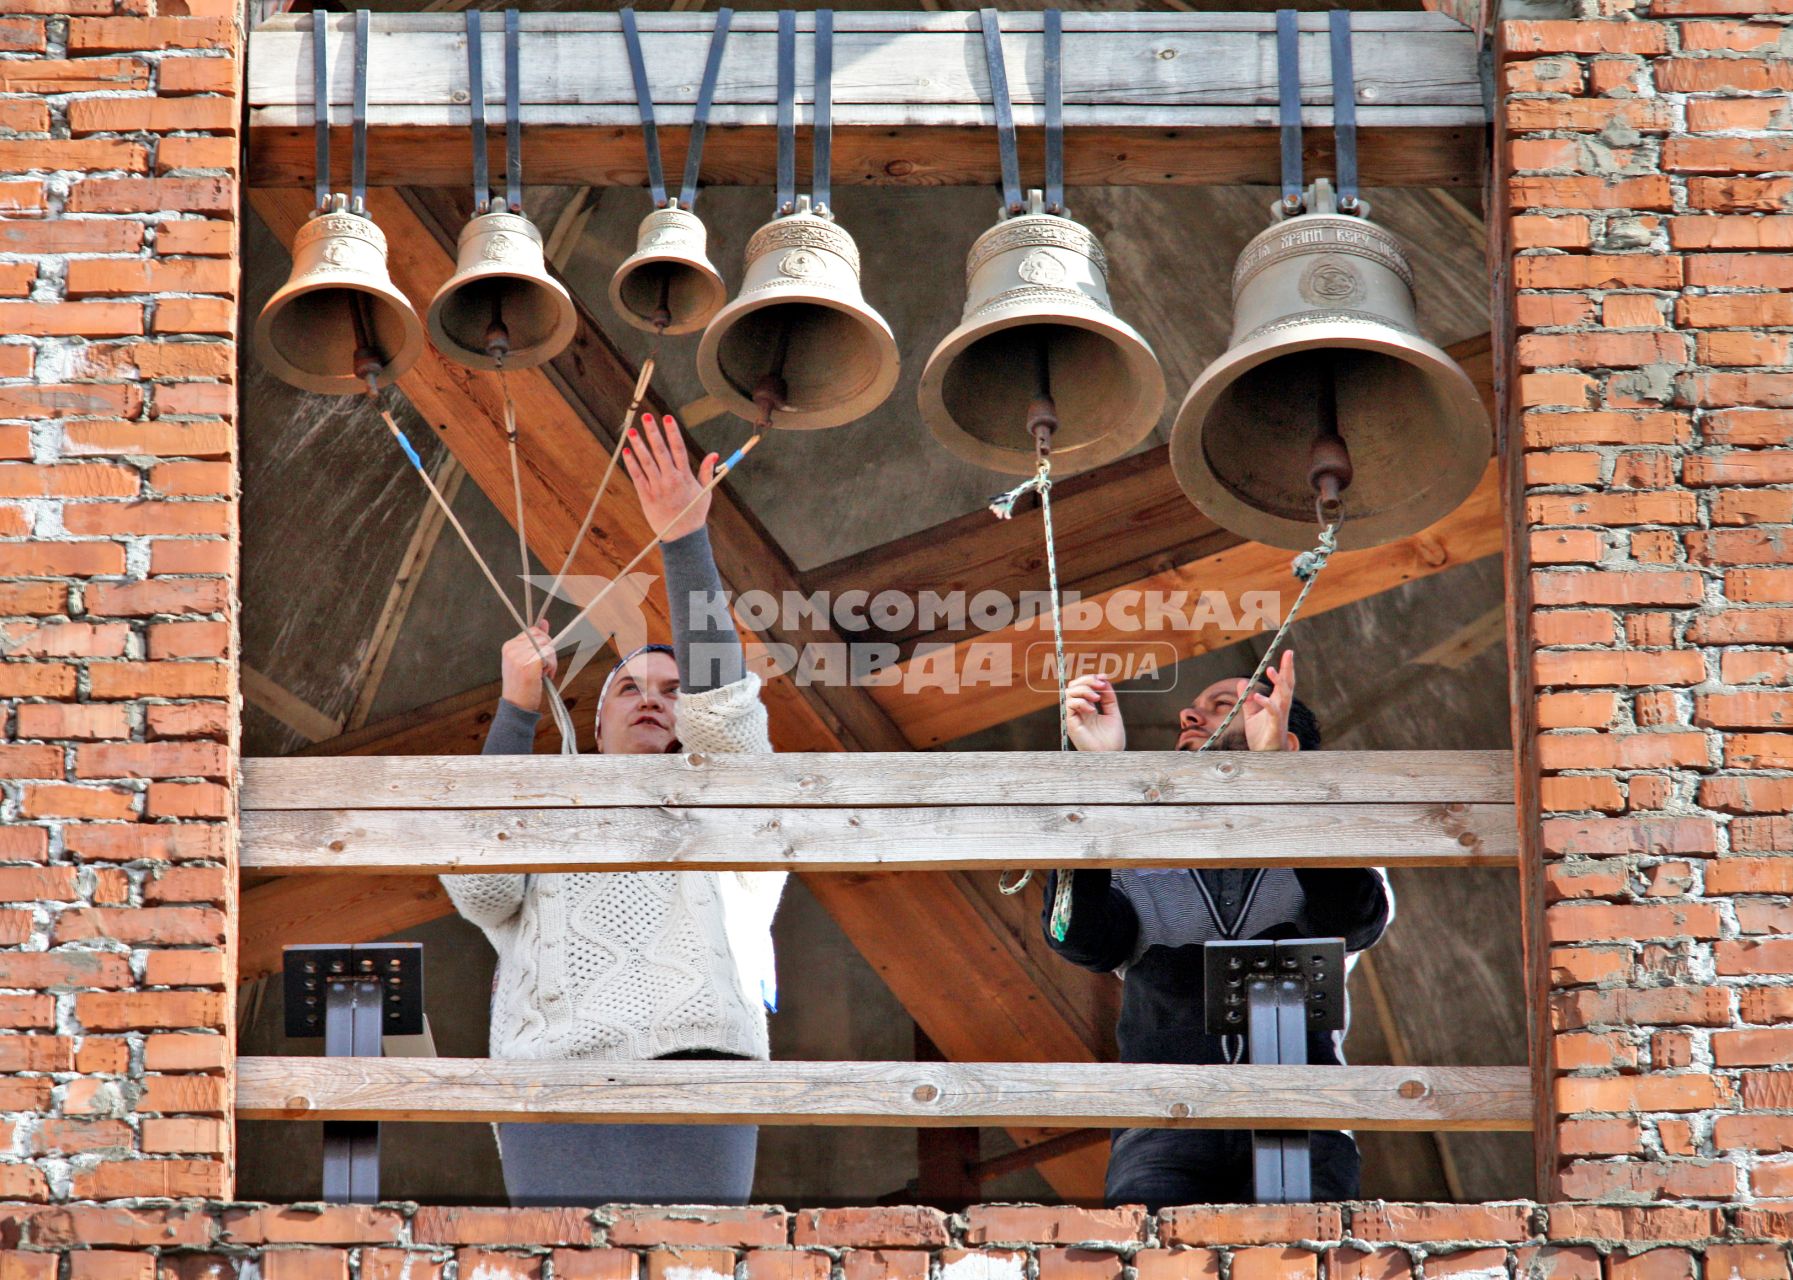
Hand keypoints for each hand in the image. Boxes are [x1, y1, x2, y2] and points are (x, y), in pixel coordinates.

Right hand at [500, 621, 556, 711]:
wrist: (516, 706)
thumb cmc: (523, 685)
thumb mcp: (525, 660)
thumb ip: (535, 640)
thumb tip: (543, 622)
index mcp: (509, 646)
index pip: (533, 631)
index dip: (543, 643)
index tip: (542, 657)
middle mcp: (511, 648)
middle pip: (542, 637)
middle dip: (549, 651)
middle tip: (545, 668)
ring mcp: (519, 655)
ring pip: (547, 646)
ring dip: (551, 660)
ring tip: (543, 673)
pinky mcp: (528, 663)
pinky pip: (549, 655)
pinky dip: (552, 666)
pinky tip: (544, 676)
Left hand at [623, 412, 716, 542]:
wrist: (682, 537)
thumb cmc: (694, 513)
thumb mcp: (705, 492)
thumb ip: (707, 471)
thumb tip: (714, 454)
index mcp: (686, 476)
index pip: (679, 449)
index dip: (672, 432)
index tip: (667, 417)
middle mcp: (671, 479)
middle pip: (661, 451)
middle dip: (653, 433)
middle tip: (646, 417)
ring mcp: (658, 487)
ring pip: (647, 462)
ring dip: (639, 445)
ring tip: (631, 431)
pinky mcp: (647, 496)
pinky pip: (638, 477)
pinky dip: (632, 464)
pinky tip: (627, 451)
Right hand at [1065, 673, 1124, 752]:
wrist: (1111, 755)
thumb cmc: (1112, 739)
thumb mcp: (1113, 713)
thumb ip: (1109, 697)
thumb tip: (1104, 680)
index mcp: (1088, 708)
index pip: (1082, 687)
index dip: (1091, 679)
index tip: (1104, 678)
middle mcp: (1079, 711)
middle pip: (1073, 686)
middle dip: (1087, 680)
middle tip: (1101, 684)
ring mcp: (1074, 716)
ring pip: (1069, 692)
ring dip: (1084, 690)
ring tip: (1097, 698)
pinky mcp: (1071, 723)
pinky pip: (1069, 705)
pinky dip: (1081, 702)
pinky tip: (1092, 709)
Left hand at [1241, 649, 1296, 750]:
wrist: (1265, 756)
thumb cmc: (1261, 735)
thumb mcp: (1250, 715)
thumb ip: (1246, 699)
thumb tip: (1241, 683)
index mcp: (1278, 702)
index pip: (1284, 682)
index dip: (1286, 667)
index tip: (1288, 652)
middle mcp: (1282, 707)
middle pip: (1288, 685)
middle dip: (1288, 669)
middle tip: (1288, 653)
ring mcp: (1279, 717)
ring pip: (1283, 696)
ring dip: (1278, 682)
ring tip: (1271, 669)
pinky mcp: (1274, 727)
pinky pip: (1272, 712)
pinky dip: (1265, 703)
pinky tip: (1257, 696)